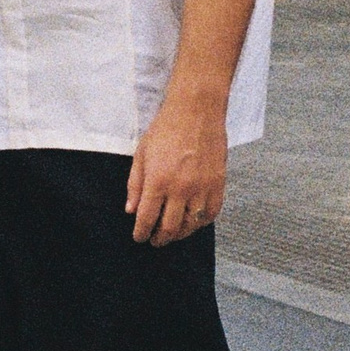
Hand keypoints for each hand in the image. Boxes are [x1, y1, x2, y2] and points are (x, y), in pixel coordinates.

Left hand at [125, 84, 226, 246]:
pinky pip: (211, 214)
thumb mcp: (142, 154)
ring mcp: (202, 187)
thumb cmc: (166, 128)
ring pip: (191, 225)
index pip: (147, 219)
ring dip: (180, 234)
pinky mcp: (218, 183)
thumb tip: (131, 211)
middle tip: (155, 240)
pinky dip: (201, 223)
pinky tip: (193, 221)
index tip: (139, 237)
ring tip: (173, 234)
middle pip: (169, 228)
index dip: (141, 233)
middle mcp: (181, 188)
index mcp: (158, 180)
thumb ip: (136, 185)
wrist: (196, 109)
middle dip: (159, 238)